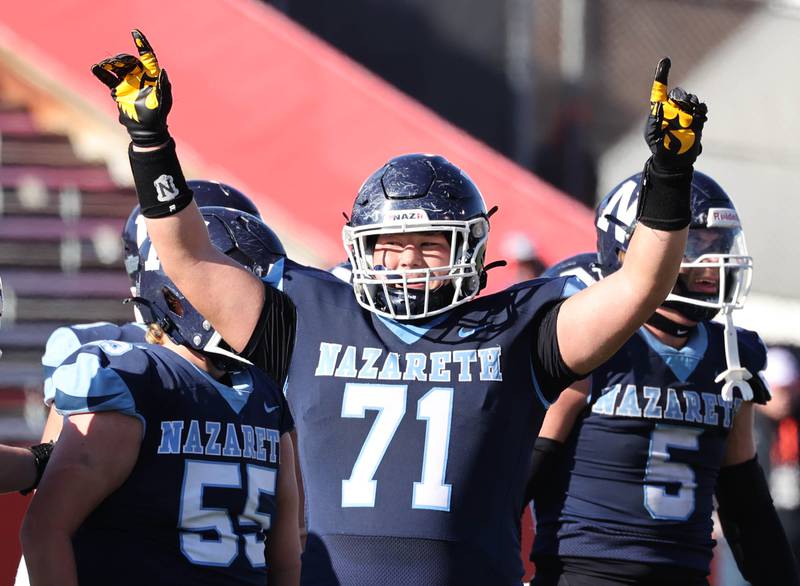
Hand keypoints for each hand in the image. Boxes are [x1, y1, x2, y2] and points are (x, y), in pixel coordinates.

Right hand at [91, 30, 171, 146]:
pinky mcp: (118, 90)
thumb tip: (162, 70)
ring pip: (117, 67)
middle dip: (121, 59)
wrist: (146, 130)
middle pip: (128, 60)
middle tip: (115, 62)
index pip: (147, 56)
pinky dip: (101, 73)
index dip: (141, 44)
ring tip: (103, 65)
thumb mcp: (163, 101)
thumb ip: (163, 86)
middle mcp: (139, 76)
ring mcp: (127, 82)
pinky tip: (95, 68)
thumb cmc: (158, 116)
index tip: (135, 32)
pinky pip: (107, 79)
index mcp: (152, 76)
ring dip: (110, 63)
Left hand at [644, 58, 706, 169]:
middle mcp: (672, 108)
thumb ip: (655, 120)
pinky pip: (701, 108)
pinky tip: (700, 118)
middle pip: (679, 93)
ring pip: (691, 99)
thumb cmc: (659, 148)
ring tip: (689, 118)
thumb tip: (661, 104)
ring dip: (691, 105)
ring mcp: (685, 112)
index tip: (665, 60)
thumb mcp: (653, 136)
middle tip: (682, 111)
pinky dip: (701, 110)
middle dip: (681, 99)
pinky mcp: (697, 119)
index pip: (659, 89)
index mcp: (659, 109)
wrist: (674, 160)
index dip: (662, 74)